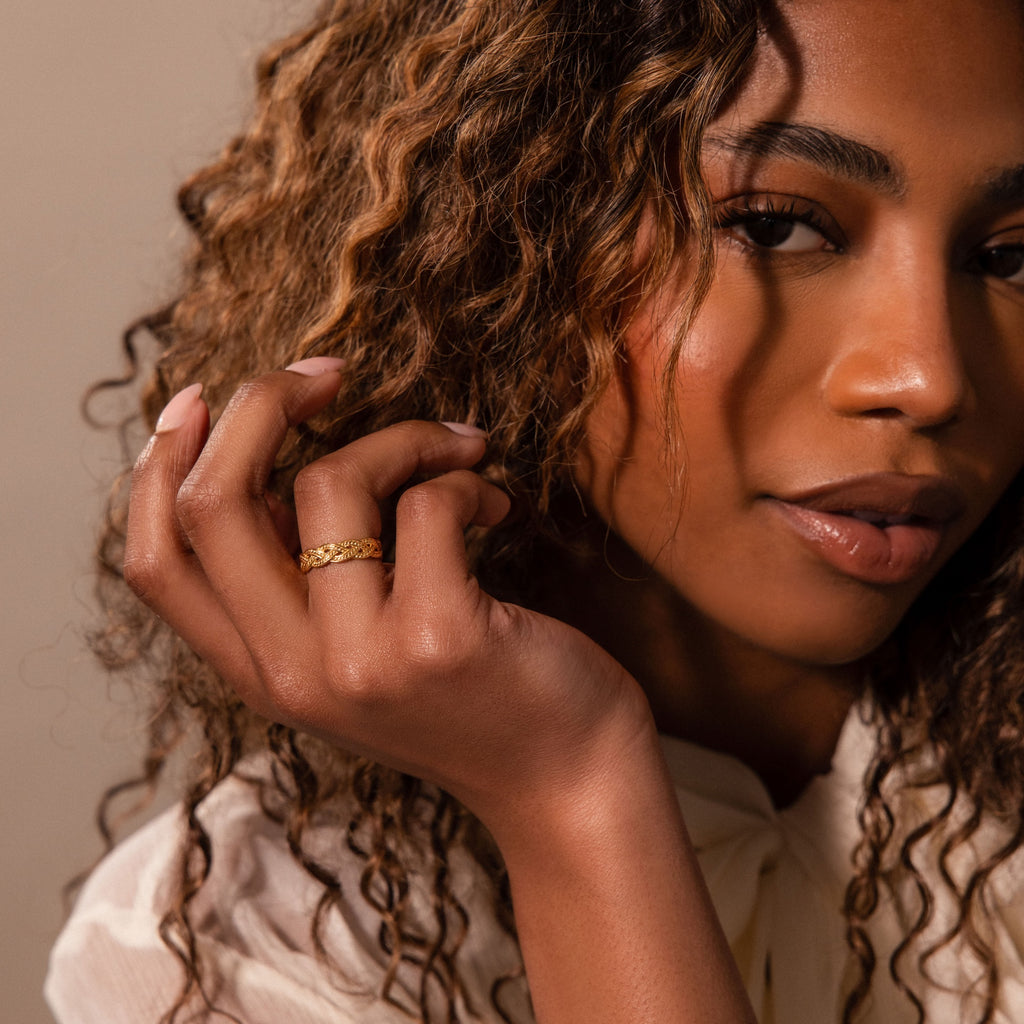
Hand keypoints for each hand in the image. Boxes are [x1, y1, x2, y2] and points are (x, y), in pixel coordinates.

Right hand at [124, 362, 651, 830]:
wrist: (566, 781)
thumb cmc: (472, 698)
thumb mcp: (357, 655)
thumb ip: (301, 581)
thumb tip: (273, 459)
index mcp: (261, 675)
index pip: (155, 565)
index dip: (157, 466)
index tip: (198, 398)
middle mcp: (293, 674)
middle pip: (214, 504)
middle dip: (262, 405)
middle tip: (327, 375)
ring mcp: (362, 661)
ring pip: (328, 482)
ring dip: (403, 438)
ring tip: (457, 455)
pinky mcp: (440, 639)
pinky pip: (427, 502)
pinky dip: (465, 477)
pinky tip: (495, 507)